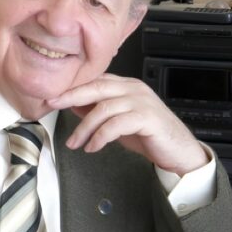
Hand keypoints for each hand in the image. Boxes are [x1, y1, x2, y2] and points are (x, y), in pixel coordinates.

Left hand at [47, 73, 207, 174]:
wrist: (179, 151)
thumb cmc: (149, 135)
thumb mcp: (118, 120)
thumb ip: (98, 111)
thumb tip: (72, 104)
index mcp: (126, 85)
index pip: (95, 80)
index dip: (72, 87)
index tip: (52, 96)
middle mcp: (134, 89)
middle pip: (97, 87)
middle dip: (71, 96)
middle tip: (52, 105)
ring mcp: (142, 102)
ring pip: (104, 108)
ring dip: (84, 127)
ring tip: (75, 142)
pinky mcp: (148, 118)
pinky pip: (116, 125)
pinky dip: (100, 137)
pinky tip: (93, 147)